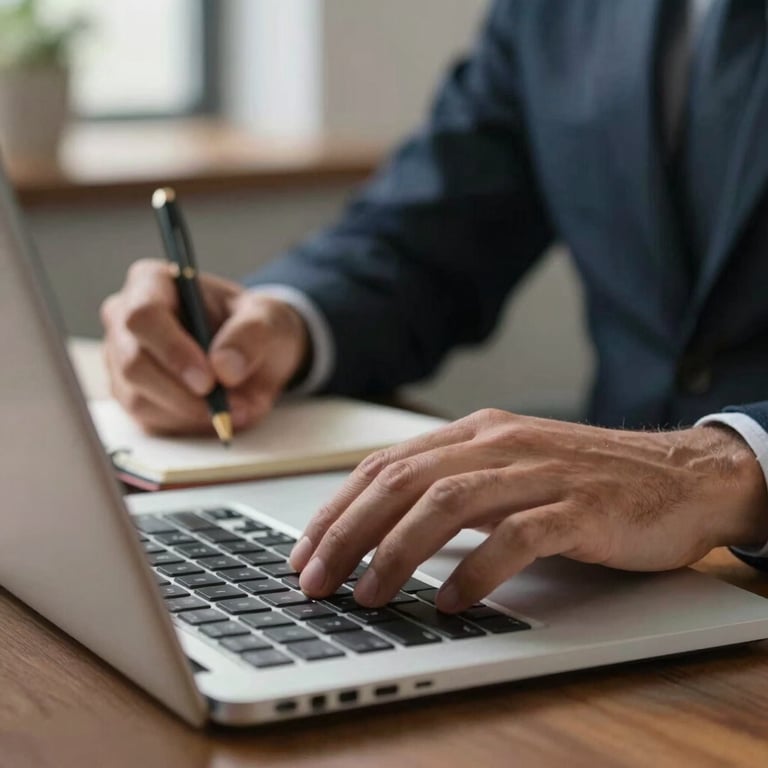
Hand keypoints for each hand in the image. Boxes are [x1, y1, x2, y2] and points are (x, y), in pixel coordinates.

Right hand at [100, 259, 308, 433]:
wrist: (256, 353)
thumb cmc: (254, 325)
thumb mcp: (268, 319)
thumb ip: (251, 335)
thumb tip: (224, 367)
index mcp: (151, 283)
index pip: (144, 316)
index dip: (173, 351)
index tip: (208, 380)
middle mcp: (124, 319)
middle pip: (133, 363)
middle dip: (182, 393)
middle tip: (227, 405)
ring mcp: (122, 360)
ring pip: (138, 398)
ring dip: (190, 413)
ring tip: (237, 409)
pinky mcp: (131, 395)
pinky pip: (149, 421)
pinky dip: (187, 425)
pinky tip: (217, 415)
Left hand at [290, 409, 767, 611]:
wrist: (677, 473)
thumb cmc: (584, 478)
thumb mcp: (507, 468)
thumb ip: (453, 486)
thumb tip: (385, 527)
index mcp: (475, 433)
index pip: (386, 464)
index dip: (338, 507)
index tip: (306, 549)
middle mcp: (498, 444)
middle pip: (403, 482)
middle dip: (350, 533)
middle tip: (317, 579)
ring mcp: (539, 473)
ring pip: (448, 504)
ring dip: (398, 552)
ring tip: (369, 596)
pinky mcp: (579, 507)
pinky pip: (517, 536)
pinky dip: (477, 570)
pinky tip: (452, 601)